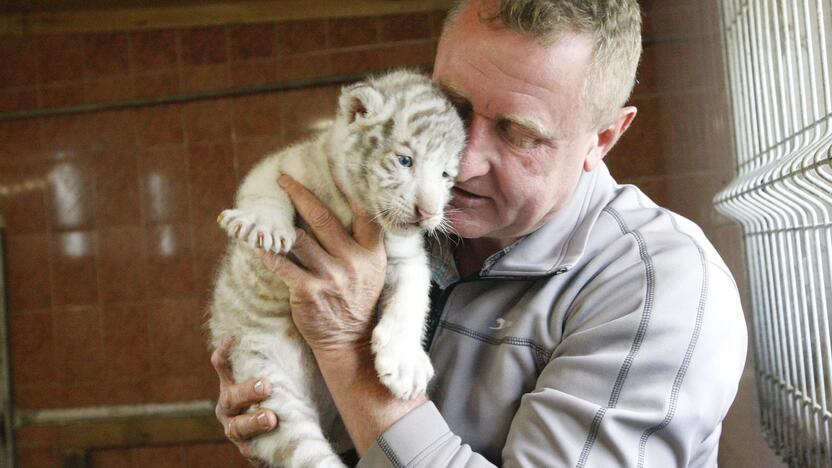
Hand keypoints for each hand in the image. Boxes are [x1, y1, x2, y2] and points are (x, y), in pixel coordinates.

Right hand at [211, 336, 277, 465]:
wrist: (290, 432)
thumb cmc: (286, 394)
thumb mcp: (284, 372)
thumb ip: (284, 352)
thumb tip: (299, 318)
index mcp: (234, 381)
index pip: (223, 364)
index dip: (225, 350)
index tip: (235, 337)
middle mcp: (229, 405)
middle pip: (231, 396)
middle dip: (247, 390)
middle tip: (267, 386)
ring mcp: (236, 429)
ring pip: (238, 426)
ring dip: (253, 422)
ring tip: (272, 418)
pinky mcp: (249, 450)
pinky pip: (250, 449)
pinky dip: (259, 445)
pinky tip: (271, 441)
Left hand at [259, 174, 386, 352]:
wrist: (349, 342)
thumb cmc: (356, 302)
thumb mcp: (371, 272)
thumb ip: (361, 245)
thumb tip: (341, 214)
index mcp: (371, 253)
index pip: (363, 213)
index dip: (348, 188)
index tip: (334, 167)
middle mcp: (353, 261)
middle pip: (323, 217)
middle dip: (300, 194)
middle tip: (283, 180)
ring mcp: (330, 277)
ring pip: (299, 239)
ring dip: (279, 223)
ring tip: (263, 211)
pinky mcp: (308, 291)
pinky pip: (282, 265)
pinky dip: (268, 253)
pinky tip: (256, 243)